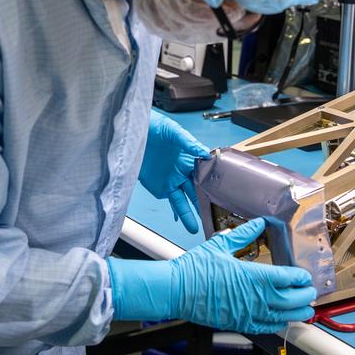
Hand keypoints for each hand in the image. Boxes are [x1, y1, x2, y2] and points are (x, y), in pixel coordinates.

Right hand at [106, 218, 316, 333]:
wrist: (177, 290)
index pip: (290, 278)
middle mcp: (257, 298)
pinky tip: (283, 321)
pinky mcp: (240, 324)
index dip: (301, 277)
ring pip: (284, 317)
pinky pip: (266, 328)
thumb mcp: (221, 244)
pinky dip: (279, 325)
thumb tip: (259, 223)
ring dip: (298, 313)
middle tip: (311, 292)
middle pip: (293, 300)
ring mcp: (249, 313)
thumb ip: (244, 234)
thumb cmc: (196, 269)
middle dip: (306, 296)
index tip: (304, 275)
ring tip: (306, 310)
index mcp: (255, 276)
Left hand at [139, 112, 209, 233]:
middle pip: (198, 191)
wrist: (131, 132)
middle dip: (206, 203)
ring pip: (185, 201)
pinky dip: (178, 213)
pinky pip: (172, 202)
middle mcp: (183, 172)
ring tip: (197, 227)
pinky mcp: (160, 188)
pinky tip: (185, 222)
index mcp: (189, 158)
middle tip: (215, 216)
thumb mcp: (173, 131)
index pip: (206, 174)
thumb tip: (205, 153)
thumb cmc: (154, 127)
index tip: (222, 193)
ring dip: (191, 214)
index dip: (214, 184)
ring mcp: (172, 181)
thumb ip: (189, 143)